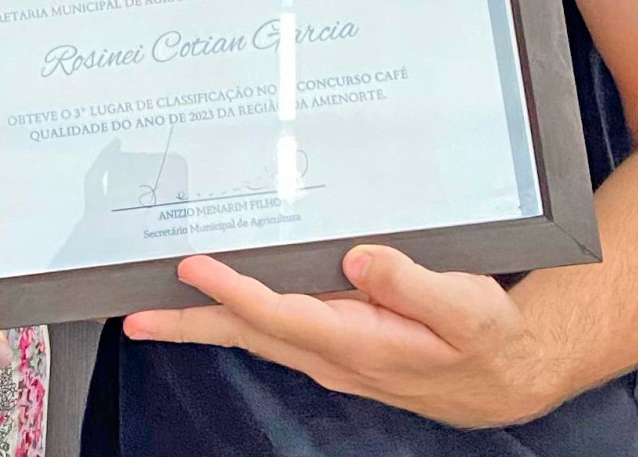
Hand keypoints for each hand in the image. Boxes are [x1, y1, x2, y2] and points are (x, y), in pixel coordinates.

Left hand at [123, 247, 558, 428]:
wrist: (503, 376)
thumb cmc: (486, 339)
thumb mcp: (467, 307)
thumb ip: (413, 284)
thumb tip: (360, 259)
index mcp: (361, 343)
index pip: (281, 314)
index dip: (234, 291)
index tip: (193, 267)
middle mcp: (334, 355)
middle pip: (249, 335)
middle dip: (188, 324)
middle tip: (134, 317)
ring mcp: (330, 356)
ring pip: (255, 336)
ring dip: (203, 323)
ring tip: (152, 313)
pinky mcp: (335, 347)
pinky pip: (274, 332)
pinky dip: (238, 318)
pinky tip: (218, 307)